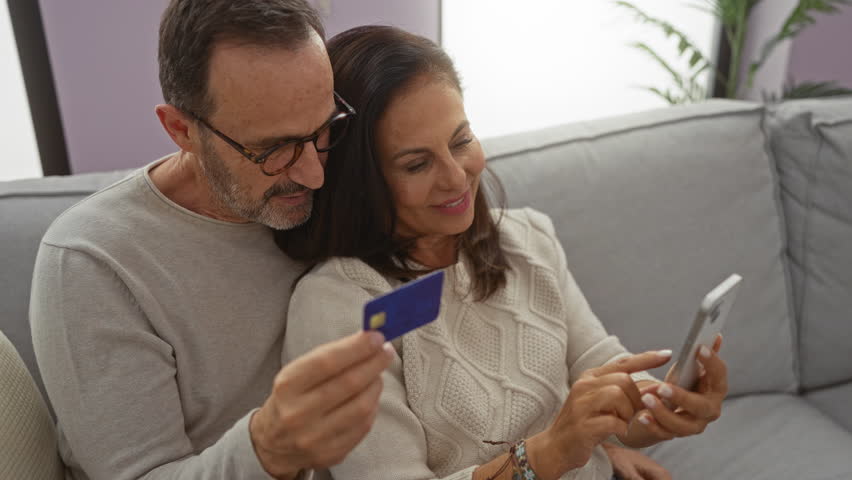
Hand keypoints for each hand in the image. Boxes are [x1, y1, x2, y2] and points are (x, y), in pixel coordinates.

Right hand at [250, 331, 394, 477]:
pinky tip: (371, 395)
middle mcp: (298, 414)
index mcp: (287, 386)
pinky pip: (364, 426)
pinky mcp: (331, 454)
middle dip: (374, 363)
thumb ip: (330, 356)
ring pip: (362, 406)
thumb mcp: (297, 372)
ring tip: (378, 373)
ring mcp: (315, 438)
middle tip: (386, 350)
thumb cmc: (291, 398)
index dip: (356, 348)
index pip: (327, 362)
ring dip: (376, 384)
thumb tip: (369, 340)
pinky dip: (373, 406)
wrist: (273, 443)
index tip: (376, 337)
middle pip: (349, 383)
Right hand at [525, 350, 672, 479]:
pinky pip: (613, 421)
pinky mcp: (583, 425)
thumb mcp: (603, 402)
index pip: (623, 362)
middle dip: (636, 399)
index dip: (646, 358)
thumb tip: (657, 388)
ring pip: (618, 396)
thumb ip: (625, 393)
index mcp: (590, 377)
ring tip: (621, 422)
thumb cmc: (585, 423)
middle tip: (632, 413)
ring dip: (627, 413)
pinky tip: (617, 431)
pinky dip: (622, 428)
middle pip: (624, 380)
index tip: (667, 354)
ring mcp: (581, 405)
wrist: (556, 446)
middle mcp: (584, 386)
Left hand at [633, 335, 726, 442]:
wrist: (671, 403)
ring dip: (663, 413)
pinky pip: (665, 434)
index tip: (699, 348)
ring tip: (646, 399)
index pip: (719, 375)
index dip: (712, 362)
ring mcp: (694, 424)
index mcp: (716, 388)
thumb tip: (716, 336)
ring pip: (682, 424)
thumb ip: (703, 352)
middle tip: (663, 387)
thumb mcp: (691, 365)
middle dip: (681, 397)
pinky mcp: (676, 434)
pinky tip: (642, 416)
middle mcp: (710, 409)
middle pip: (700, 406)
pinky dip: (653, 425)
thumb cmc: (683, 379)